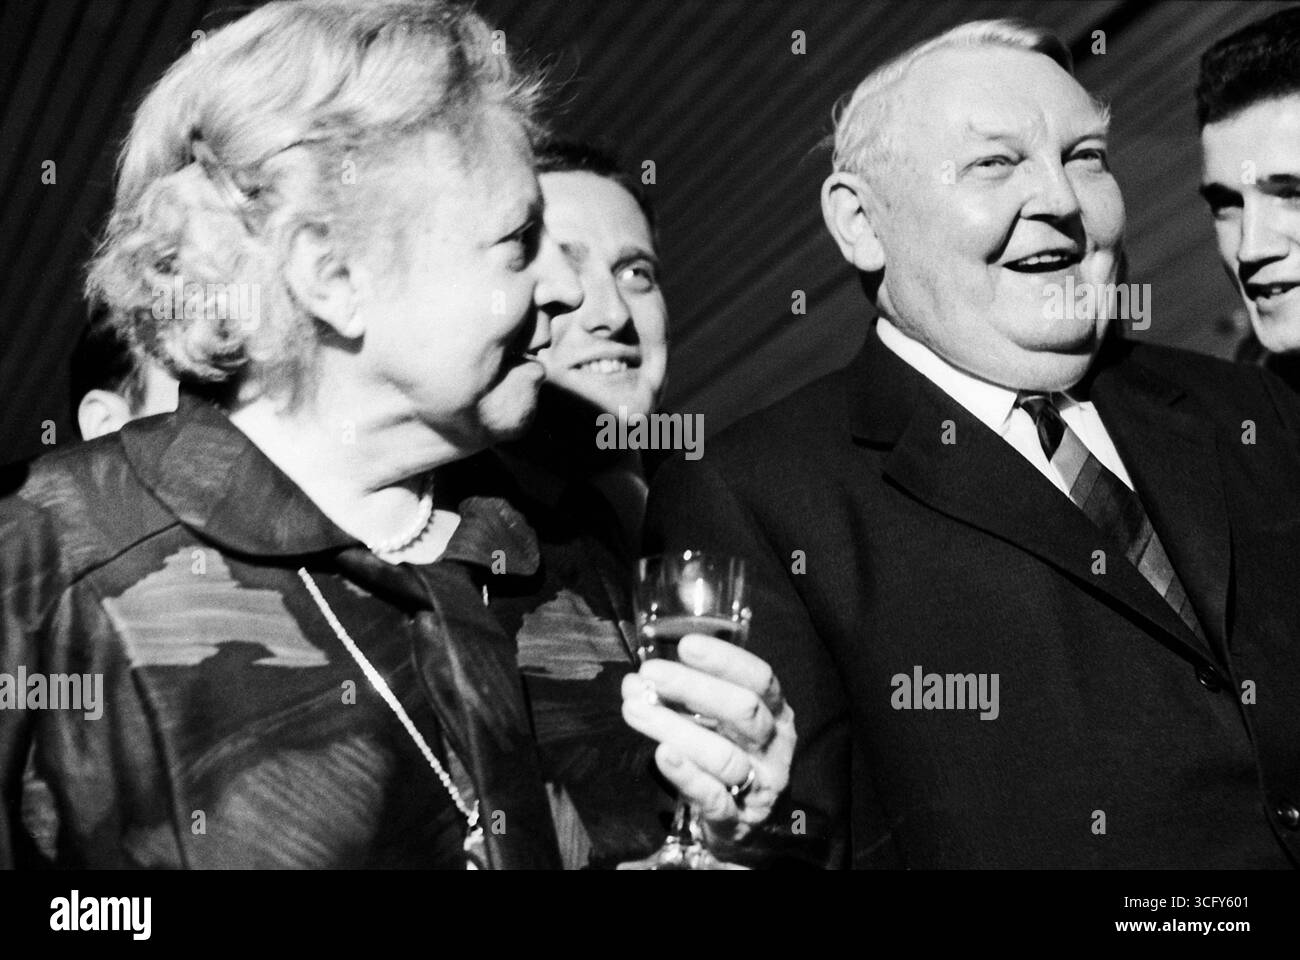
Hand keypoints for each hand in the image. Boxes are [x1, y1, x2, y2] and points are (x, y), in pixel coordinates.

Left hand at [620, 633, 795, 844]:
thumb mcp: (726, 723)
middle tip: (649, 674)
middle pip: (743, 710)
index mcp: (776, 713)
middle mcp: (774, 746)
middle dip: (692, 687)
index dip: (724, 660)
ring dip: (675, 728)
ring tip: (635, 709)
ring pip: (724, 755)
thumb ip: (693, 698)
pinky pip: (714, 798)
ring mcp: (760, 785)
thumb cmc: (732, 757)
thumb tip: (638, 679)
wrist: (751, 829)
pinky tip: (662, 754)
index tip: (685, 645)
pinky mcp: (738, 820)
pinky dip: (687, 775)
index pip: (759, 678)